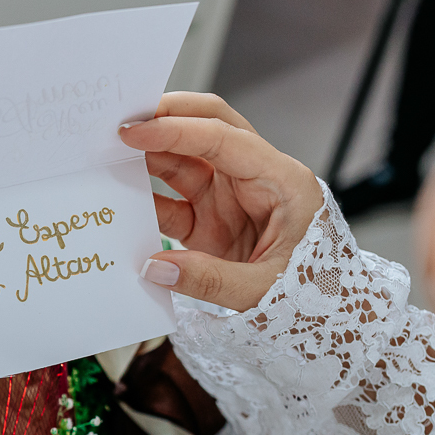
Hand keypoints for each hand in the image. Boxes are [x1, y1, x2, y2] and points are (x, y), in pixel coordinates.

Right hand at [118, 93, 323, 311]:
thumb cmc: (315, 294)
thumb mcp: (266, 290)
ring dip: (147, 155)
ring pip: (184, 160)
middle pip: (208, 127)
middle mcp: (255, 179)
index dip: (177, 131)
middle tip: (121, 118)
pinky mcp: (211, 221)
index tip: (135, 132)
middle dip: (165, 117)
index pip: (224, 139)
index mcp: (281, 181)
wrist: (328, 317)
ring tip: (106, 154)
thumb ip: (209, 279)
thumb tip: (153, 267)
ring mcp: (231, 198)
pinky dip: (143, 200)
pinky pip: (171, 202)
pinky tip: (117, 199)